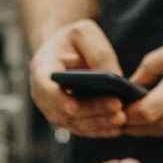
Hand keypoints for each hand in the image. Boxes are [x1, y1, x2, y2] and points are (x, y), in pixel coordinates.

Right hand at [30, 19, 125, 137]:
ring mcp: (55, 110)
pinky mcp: (68, 118)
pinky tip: (118, 128)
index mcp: (41, 71)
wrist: (64, 49)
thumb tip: (116, 76)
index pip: (45, 89)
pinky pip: (82, 127)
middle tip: (117, 107)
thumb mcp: (84, 32)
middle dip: (91, 111)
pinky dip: (99, 129)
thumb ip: (98, 52)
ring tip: (121, 119)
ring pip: (75, 124)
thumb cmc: (74, 38)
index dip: (58, 100)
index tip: (74, 106)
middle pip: (65, 111)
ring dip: (98, 124)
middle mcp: (44, 96)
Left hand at [124, 35, 162, 136]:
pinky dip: (149, 125)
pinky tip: (144, 111)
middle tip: (113, 107)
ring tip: (126, 107)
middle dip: (125, 121)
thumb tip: (128, 86)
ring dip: (136, 125)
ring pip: (153, 133)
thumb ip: (150, 66)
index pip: (145, 112)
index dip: (126, 112)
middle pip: (145, 128)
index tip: (115, 102)